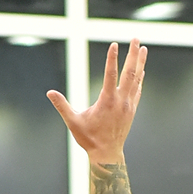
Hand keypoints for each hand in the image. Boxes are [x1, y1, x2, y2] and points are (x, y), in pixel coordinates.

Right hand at [48, 39, 145, 161]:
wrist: (107, 154)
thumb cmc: (89, 138)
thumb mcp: (73, 122)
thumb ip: (62, 106)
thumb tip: (49, 93)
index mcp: (107, 101)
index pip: (110, 75)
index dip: (112, 58)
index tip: (114, 44)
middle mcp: (121, 101)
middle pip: (129, 73)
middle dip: (133, 54)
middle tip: (135, 38)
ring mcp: (128, 105)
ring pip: (136, 79)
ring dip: (140, 62)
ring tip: (143, 48)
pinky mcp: (132, 110)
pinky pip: (138, 90)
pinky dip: (140, 78)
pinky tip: (142, 70)